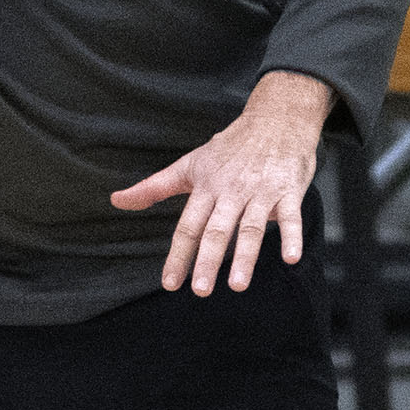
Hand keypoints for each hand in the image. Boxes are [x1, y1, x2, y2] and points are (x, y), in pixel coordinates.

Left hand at [112, 70, 330, 293]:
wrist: (276, 118)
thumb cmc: (229, 147)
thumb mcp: (188, 165)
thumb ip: (153, 187)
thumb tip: (117, 200)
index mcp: (206, 188)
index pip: (188, 226)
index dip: (178, 255)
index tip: (170, 284)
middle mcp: (231, 191)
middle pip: (217, 230)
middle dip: (208, 261)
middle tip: (200, 291)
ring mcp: (261, 192)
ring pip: (251, 227)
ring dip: (246, 257)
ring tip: (238, 285)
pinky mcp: (289, 190)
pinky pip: (292, 216)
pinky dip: (292, 237)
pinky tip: (291, 258)